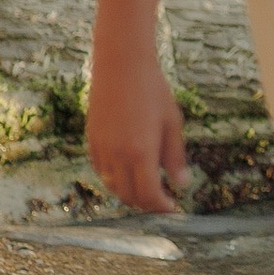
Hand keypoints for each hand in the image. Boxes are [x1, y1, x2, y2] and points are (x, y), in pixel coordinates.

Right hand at [87, 44, 189, 215]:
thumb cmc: (153, 90)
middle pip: (129, 196)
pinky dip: (115, 178)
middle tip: (162, 201)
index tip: (173, 209)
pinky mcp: (92, 140)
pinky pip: (101, 170)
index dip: (161, 207)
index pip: (148, 195)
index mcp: (141, 152)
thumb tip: (181, 184)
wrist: (121, 64)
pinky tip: (129, 172)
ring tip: (147, 189)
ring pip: (112, 186)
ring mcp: (102, 148)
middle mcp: (117, 155)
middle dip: (146, 204)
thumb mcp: (172, 123)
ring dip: (129, 193)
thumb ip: (175, 156)